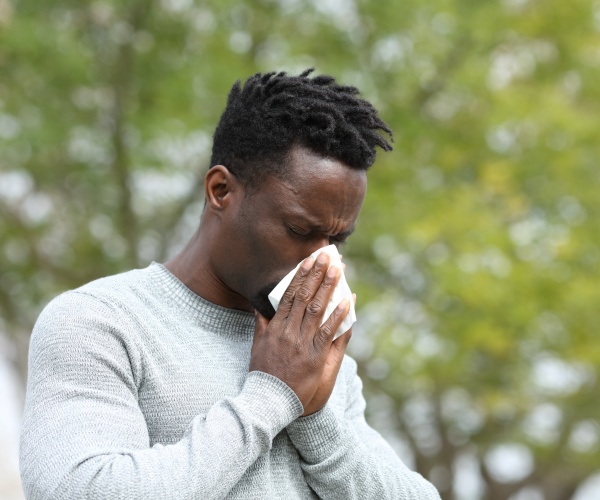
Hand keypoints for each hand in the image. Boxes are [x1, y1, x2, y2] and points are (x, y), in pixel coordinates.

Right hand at [250, 252, 351, 411]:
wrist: (269, 400)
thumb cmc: (264, 374)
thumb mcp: (257, 346)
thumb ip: (261, 325)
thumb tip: (259, 308)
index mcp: (275, 327)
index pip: (289, 295)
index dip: (301, 276)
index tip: (309, 260)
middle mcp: (288, 331)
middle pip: (304, 297)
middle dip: (317, 274)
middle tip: (328, 256)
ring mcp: (302, 343)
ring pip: (316, 309)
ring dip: (328, 288)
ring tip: (338, 270)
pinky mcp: (315, 357)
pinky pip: (328, 332)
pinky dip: (338, 316)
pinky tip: (347, 301)